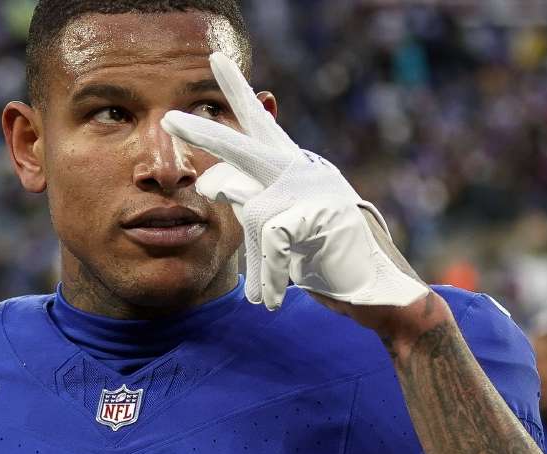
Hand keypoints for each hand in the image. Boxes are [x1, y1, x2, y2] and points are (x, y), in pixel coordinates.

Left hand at [161, 53, 428, 316]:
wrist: (377, 288)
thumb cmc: (326, 258)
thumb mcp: (281, 227)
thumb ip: (250, 200)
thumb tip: (206, 183)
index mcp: (294, 167)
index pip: (263, 123)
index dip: (239, 92)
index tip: (215, 60)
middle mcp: (302, 169)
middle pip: (244, 146)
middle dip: (206, 134)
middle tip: (169, 119)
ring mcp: (311, 188)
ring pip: (251, 208)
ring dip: (256, 262)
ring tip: (261, 295)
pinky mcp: (314, 213)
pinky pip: (268, 241)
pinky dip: (267, 275)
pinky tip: (269, 300)